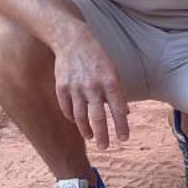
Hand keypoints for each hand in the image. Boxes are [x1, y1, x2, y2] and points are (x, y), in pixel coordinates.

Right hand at [54, 28, 128, 150]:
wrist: (71, 40)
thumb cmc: (96, 56)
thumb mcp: (113, 70)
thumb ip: (118, 92)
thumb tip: (125, 113)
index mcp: (110, 81)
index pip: (118, 110)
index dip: (121, 126)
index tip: (124, 139)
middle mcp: (93, 86)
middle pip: (98, 118)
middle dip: (103, 136)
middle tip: (105, 146)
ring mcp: (75, 87)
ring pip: (81, 117)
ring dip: (86, 130)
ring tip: (91, 137)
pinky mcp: (61, 87)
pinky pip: (67, 109)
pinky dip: (72, 118)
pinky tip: (77, 122)